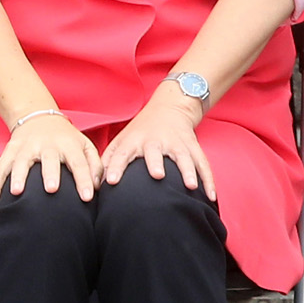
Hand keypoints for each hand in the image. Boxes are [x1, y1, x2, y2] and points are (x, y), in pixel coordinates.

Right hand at [0, 111, 99, 203]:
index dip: (84, 180)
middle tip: (52, 189)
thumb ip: (94, 165)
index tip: (87, 197)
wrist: (39, 118)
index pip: (79, 162)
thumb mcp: (84, 145)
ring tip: (17, 192)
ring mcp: (27, 147)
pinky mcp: (10, 151)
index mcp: (69, 144)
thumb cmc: (66, 139)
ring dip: (19, 176)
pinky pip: (0, 170)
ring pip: (22, 162)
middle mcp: (48, 144)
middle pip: (50, 159)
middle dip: (50, 173)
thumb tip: (98, 187)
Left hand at [100, 84, 216, 194]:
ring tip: (191, 187)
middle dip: (156, 162)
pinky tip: (210, 196)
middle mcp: (156, 140)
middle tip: (157, 175)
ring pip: (184, 156)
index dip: (115, 167)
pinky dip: (208, 179)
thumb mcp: (121, 140)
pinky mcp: (193, 146)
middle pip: (155, 152)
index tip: (111, 182)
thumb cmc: (140, 131)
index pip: (122, 154)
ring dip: (188, 171)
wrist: (170, 107)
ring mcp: (177, 142)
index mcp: (134, 140)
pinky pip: (203, 163)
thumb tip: (92, 186)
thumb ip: (108, 161)